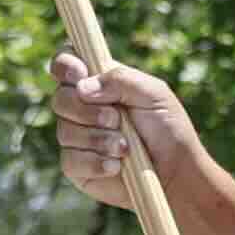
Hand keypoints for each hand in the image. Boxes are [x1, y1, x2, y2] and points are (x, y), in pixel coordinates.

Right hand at [52, 51, 202, 204]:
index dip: (65, 65)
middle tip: (116, 119)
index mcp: (97, 82)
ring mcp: (76, 137)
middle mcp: (81, 107)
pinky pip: (70, 161)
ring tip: (125, 147)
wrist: (174, 170)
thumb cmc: (167, 127)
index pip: (65, 64)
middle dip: (88, 111)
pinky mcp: (76, 166)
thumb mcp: (152, 93)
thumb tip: (82, 88)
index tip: (79, 74)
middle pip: (59, 99)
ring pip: (65, 132)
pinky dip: (96, 163)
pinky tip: (117, 166)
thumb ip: (121, 79)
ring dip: (99, 139)